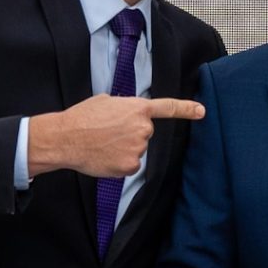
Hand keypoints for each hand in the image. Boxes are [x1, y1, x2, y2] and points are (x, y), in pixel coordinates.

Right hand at [26, 95, 203, 176]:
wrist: (66, 138)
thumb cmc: (82, 117)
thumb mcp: (106, 101)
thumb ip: (124, 107)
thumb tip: (126, 115)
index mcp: (138, 108)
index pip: (167, 108)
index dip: (186, 109)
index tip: (202, 111)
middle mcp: (143, 128)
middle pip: (144, 134)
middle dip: (130, 134)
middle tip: (108, 133)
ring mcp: (138, 148)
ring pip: (136, 150)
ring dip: (123, 149)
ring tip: (103, 143)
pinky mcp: (131, 166)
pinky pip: (130, 165)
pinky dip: (119, 163)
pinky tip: (105, 156)